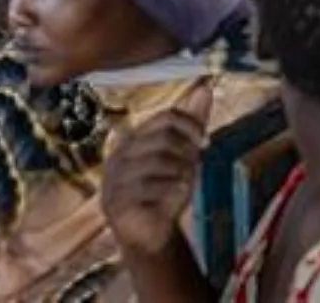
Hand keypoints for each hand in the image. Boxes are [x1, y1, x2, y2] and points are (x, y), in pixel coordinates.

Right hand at [99, 80, 211, 260]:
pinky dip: (171, 191)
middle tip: (192, 170)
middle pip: (163, 138)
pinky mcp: (115, 203)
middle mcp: (118, 157)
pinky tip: (175, 197)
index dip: (191, 126)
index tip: (206, 143)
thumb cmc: (167, 191)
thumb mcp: (185, 154)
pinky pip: (149, 187)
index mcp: (133, 141)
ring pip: (157, 162)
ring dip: (180, 173)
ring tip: (183, 185)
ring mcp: (113, 180)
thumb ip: (191, 123)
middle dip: (186, 154)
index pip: (166, 117)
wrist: (153, 234)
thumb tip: (205, 86)